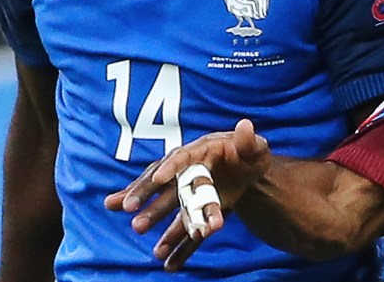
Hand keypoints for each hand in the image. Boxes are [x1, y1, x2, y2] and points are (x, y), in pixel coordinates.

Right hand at [104, 119, 271, 270]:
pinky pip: (183, 225)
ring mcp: (189, 191)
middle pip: (165, 182)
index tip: (158, 177)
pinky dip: (175, 242)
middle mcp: (189, 170)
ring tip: (138, 229)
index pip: (182, 157)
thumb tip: (245, 124)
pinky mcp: (195, 209)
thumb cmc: (250, 155)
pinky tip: (164, 259)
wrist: (250, 172)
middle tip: (128, 207)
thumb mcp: (254, 148)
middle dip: (147, 193)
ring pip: (169, 204)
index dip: (170, 166)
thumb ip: (249, 141)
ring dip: (153, 216)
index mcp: (201, 151)